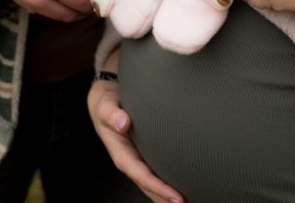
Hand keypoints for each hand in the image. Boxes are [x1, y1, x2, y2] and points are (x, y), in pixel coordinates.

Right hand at [88, 73, 183, 202]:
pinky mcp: (144, 154)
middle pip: (150, 187)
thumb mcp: (105, 107)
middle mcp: (131, 161)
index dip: (159, 188)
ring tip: (189, 200)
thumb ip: (112, 115)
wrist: (105, 102)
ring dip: (167, 195)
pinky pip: (156, 171)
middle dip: (166, 198)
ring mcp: (138, 159)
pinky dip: (168, 181)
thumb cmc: (106, 106)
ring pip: (154, 183)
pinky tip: (183, 183)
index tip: (177, 197)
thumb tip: (123, 122)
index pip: (143, 176)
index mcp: (122, 155)